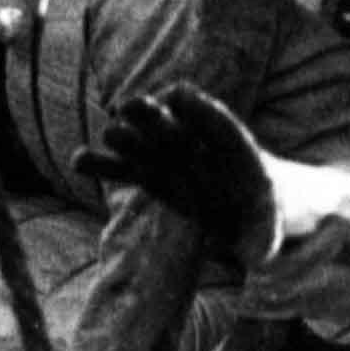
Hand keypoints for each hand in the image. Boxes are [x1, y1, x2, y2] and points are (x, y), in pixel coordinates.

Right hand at [94, 88, 349, 274]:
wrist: (261, 211)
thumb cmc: (272, 223)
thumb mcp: (272, 235)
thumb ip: (264, 242)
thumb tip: (264, 255)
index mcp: (244, 162)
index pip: (224, 132)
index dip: (204, 116)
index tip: (181, 95)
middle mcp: (209, 154)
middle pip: (182, 131)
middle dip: (159, 120)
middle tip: (132, 104)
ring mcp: (181, 162)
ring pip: (151, 145)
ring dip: (130, 138)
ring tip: (106, 132)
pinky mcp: (158, 177)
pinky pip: (131, 169)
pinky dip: (108, 164)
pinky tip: (77, 159)